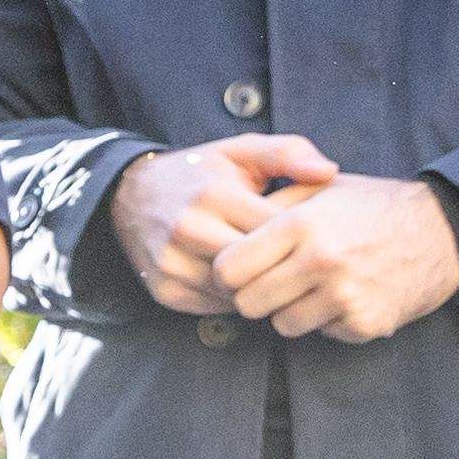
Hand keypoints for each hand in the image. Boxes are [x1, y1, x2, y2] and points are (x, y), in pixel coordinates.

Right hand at [109, 131, 338, 316]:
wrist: (128, 194)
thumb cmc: (198, 173)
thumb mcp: (241, 152)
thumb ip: (288, 154)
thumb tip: (329, 172)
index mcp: (215, 195)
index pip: (277, 233)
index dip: (300, 239)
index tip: (310, 237)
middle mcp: (188, 230)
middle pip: (258, 268)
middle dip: (279, 266)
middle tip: (293, 261)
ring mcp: (173, 263)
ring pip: (238, 292)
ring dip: (256, 285)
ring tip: (266, 269)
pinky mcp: (165, 289)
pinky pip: (215, 306)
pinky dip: (231, 297)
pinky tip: (238, 278)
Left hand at [219, 172, 458, 343]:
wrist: (443, 233)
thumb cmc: (372, 207)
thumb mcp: (320, 189)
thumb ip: (271, 205)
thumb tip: (225, 224)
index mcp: (300, 224)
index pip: (228, 268)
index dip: (226, 273)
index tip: (238, 271)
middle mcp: (320, 261)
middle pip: (249, 303)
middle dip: (254, 296)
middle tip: (271, 284)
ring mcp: (345, 295)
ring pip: (282, 325)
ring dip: (290, 311)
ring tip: (312, 287)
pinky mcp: (365, 322)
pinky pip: (321, 333)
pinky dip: (327, 321)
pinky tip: (344, 297)